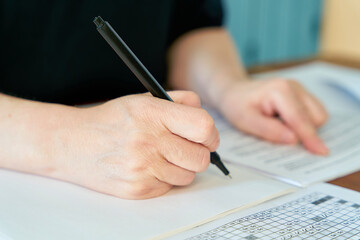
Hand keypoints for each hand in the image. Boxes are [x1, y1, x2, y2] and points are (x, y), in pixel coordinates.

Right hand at [47, 91, 218, 198]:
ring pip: (188, 176)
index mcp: (152, 113)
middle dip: (199, 153)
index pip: (202, 127)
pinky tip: (148, 167)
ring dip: (182, 167)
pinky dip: (165, 178)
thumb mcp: (142, 99)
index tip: (208, 137)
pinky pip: (170, 187)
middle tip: (187, 148)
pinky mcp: (137, 189)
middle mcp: (148, 141)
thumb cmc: (112, 120)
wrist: (73, 143)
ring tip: (162, 156)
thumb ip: (178, 101)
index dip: (211, 134)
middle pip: (201, 157)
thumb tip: (206, 117)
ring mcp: (142, 168)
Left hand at [218, 79, 328, 154]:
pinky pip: (314, 113)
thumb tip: (294, 140)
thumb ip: (270, 130)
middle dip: (305, 133)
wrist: (234, 92)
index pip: (299, 119)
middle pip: (315, 117)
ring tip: (279, 126)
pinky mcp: (302, 95)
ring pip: (318, 115)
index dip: (310, 137)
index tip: (321, 152)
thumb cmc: (237, 105)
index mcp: (280, 90)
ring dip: (305, 128)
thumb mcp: (246, 121)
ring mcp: (300, 89)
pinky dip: (304, 123)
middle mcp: (294, 87)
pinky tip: (285, 123)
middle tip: (279, 136)